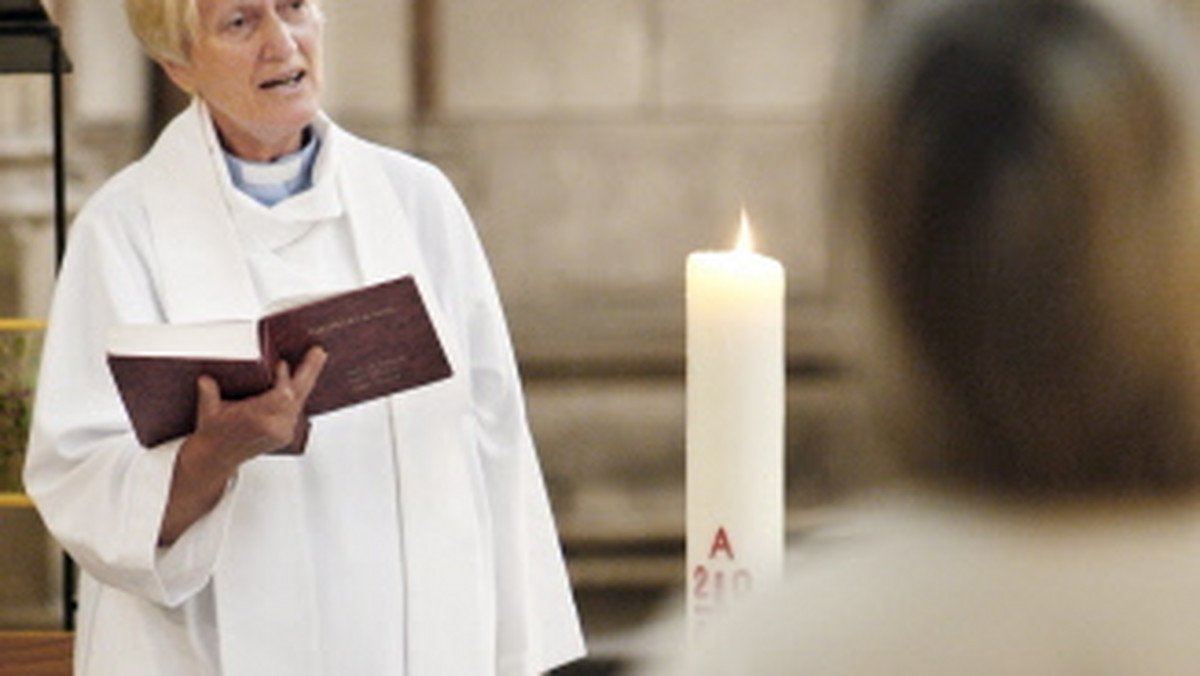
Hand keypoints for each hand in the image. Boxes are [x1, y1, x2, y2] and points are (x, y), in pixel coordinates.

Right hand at [158, 346, 327, 544]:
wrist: (217, 458)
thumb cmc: (213, 433)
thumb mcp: (208, 411)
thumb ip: (208, 393)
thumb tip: (207, 379)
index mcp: (254, 420)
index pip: (281, 398)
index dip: (284, 380)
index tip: (282, 364)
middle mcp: (272, 428)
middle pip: (297, 396)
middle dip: (309, 371)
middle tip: (318, 353)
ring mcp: (282, 432)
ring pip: (301, 402)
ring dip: (308, 379)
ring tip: (316, 357)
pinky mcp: (287, 434)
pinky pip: (298, 409)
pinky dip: (300, 392)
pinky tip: (306, 375)